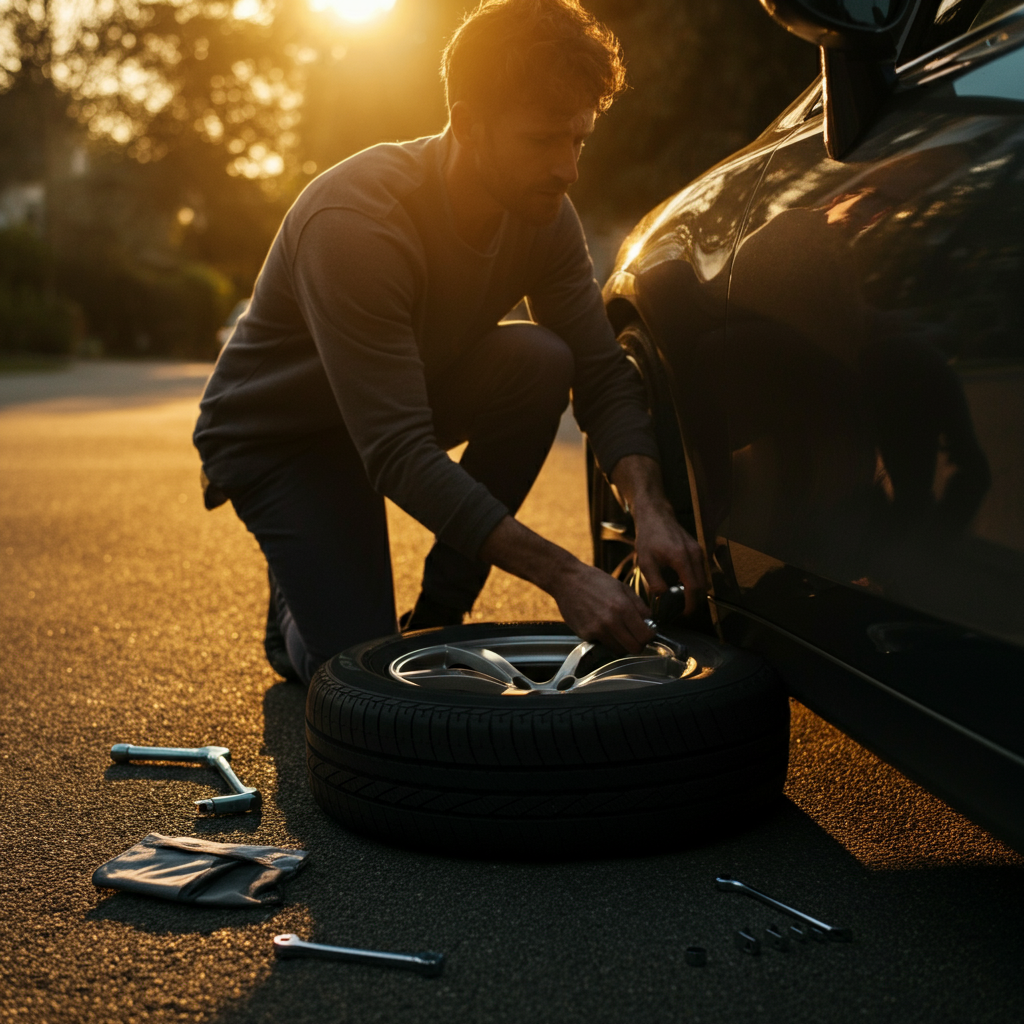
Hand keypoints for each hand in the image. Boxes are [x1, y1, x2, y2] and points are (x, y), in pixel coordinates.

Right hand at [549, 561, 654, 653]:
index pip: (645, 635)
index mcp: (623, 607)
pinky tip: (601, 626)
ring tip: (618, 631)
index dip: (649, 636)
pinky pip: (603, 644)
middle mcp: (611, 621)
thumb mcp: (622, 587)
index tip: (647, 633)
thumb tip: (650, 622)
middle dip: (638, 644)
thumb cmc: (595, 581)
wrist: (567, 580)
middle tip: (635, 636)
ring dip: (622, 644)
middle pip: (634, 648)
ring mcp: (597, 630)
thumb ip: (639, 606)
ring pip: (619, 650)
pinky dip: (605, 640)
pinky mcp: (585, 634)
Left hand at [610, 454, 706, 616]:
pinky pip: (701, 571)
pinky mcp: (698, 550)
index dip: (691, 604)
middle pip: (703, 586)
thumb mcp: (646, 561)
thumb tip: (663, 597)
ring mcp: (699, 551)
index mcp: (682, 558)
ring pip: (704, 579)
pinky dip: (695, 581)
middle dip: (694, 601)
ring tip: (680, 600)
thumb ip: (655, 581)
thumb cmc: (649, 536)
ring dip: (695, 591)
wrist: (656, 515)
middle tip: (682, 611)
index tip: (685, 614)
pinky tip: (681, 585)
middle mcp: (695, 554)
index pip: (694, 588)